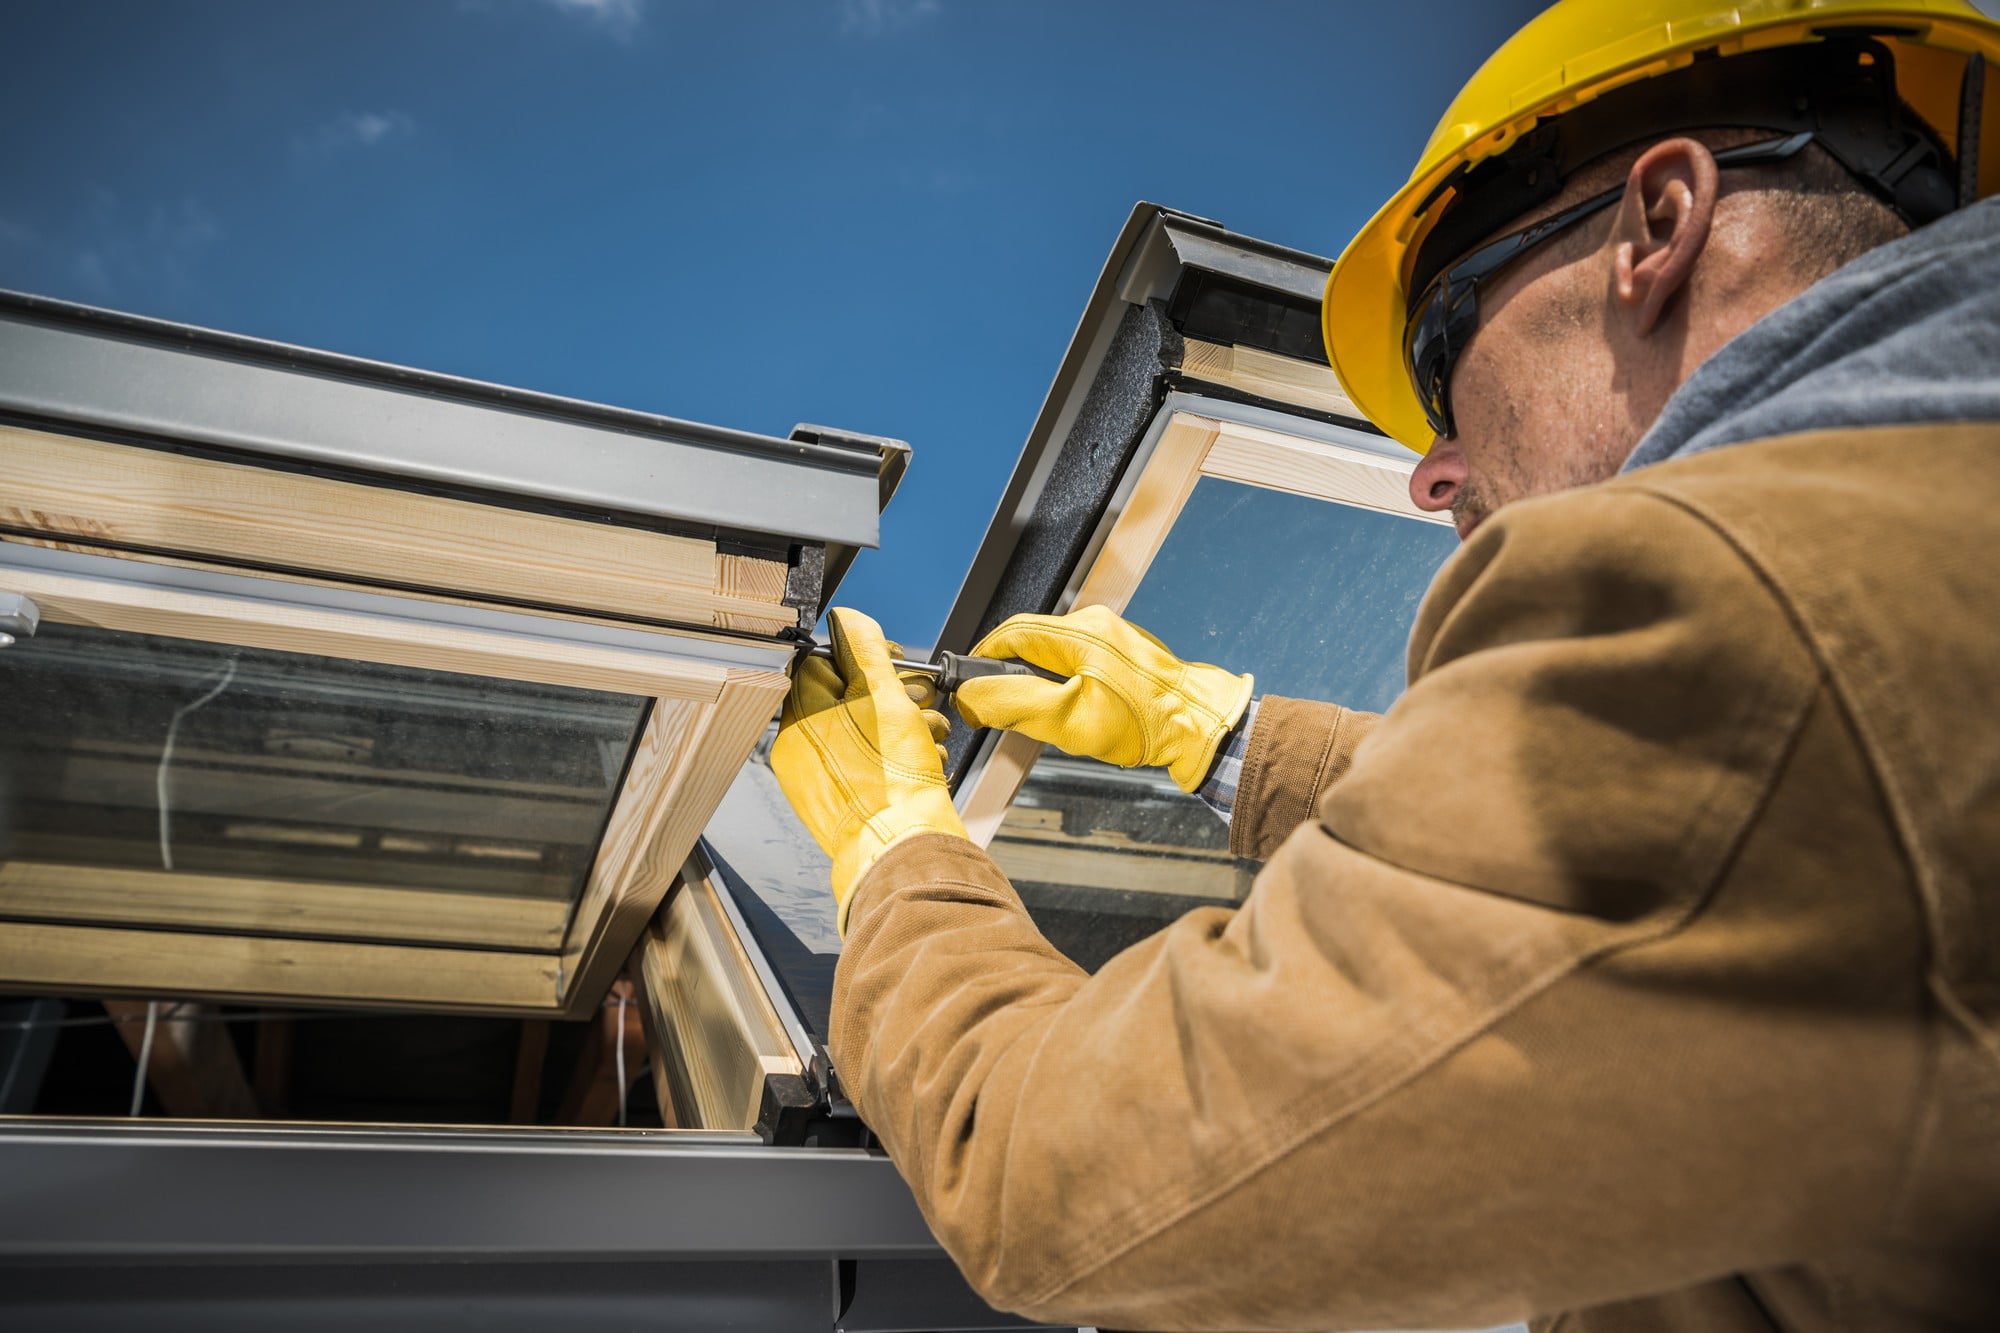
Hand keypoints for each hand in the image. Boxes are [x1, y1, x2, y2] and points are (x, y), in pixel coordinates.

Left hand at [770, 607, 967, 933]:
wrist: (906, 850)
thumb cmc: (892, 780)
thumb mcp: (882, 694)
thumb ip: (863, 649)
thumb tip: (846, 618)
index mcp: (800, 720)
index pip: (820, 664)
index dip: (863, 656)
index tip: (894, 661)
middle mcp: (802, 750)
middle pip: (847, 698)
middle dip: (894, 695)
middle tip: (920, 702)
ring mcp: (821, 780)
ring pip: (866, 733)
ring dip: (906, 727)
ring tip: (929, 739)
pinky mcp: (845, 804)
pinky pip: (870, 766)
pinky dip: (900, 760)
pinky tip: (924, 764)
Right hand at [953, 604, 1251, 792]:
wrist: (1201, 727)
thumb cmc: (1144, 724)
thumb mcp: (1067, 720)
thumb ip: (1013, 704)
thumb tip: (970, 696)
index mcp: (1079, 632)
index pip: (1010, 633)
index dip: (983, 658)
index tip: (969, 685)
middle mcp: (1096, 624)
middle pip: (1031, 641)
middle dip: (1011, 673)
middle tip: (1003, 708)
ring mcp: (1113, 636)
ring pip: (1054, 652)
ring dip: (1038, 681)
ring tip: (1044, 715)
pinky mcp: (1125, 653)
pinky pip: (1078, 660)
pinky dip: (1063, 683)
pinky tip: (1074, 711)